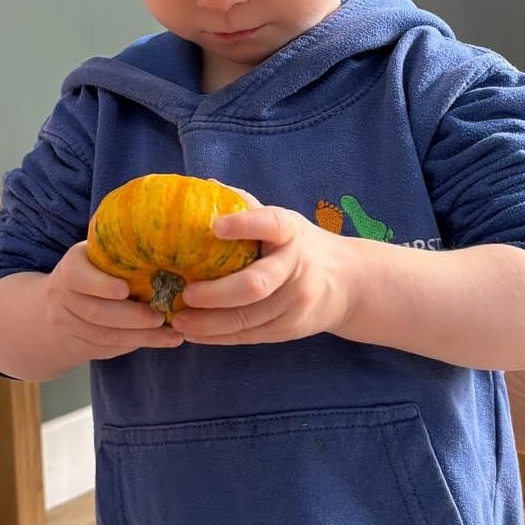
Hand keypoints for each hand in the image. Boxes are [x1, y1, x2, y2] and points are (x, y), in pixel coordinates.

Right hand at [46, 242, 183, 361]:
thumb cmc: (97, 269)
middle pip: (95, 312)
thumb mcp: (101, 253)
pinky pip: (106, 349)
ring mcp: (67, 324)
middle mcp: (62, 297)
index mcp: (71, 267)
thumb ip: (122, 250)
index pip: (78, 276)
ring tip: (171, 335)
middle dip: (131, 317)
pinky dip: (134, 345)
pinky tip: (159, 341)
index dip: (101, 284)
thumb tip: (165, 245)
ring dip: (140, 337)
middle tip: (161, 317)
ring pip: (104, 336)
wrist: (63, 301)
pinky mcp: (77, 345)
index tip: (126, 289)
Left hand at [171, 202, 351, 345]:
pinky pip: (248, 336)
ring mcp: (294, 302)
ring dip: (208, 323)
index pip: (271, 224)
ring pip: (247, 318)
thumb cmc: (301, 246)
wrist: (347, 284)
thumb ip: (247, 208)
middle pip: (255, 284)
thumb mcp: (284, 222)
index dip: (244, 225)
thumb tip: (206, 186)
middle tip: (186, 293)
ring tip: (178, 320)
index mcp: (291, 232)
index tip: (215, 226)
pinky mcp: (289, 328)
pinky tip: (193, 334)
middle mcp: (295, 267)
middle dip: (216, 293)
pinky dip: (217, 337)